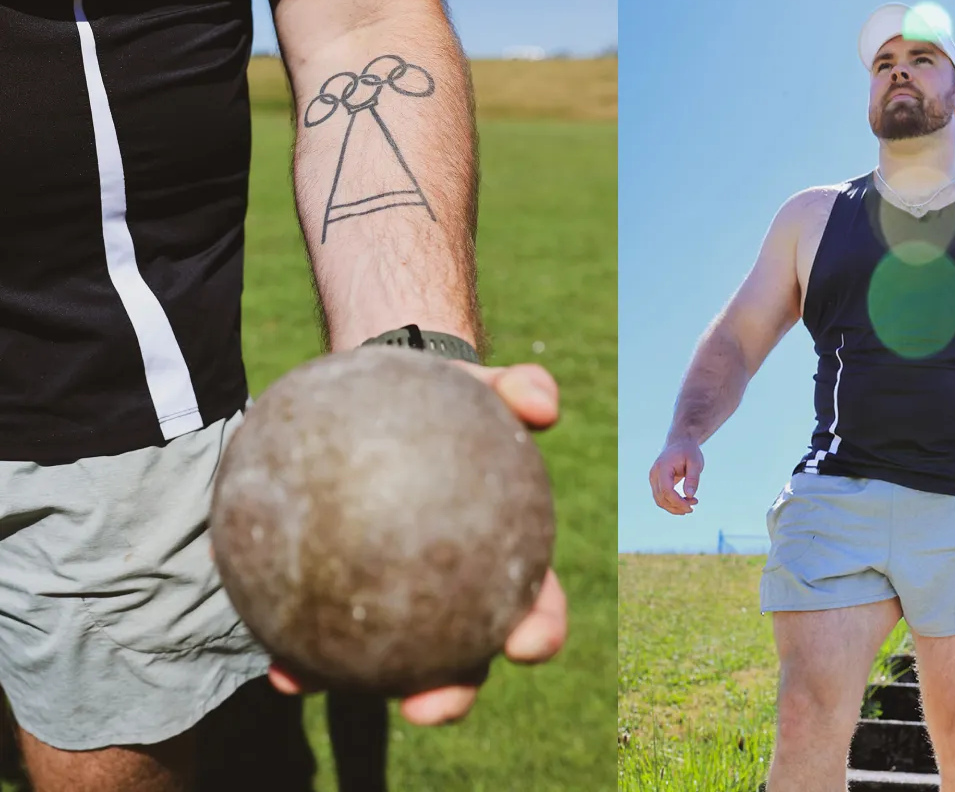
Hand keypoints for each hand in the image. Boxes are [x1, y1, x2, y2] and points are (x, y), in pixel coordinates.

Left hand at [268, 361, 568, 724]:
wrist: (394, 402)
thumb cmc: (454, 403)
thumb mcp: (484, 388)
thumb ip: (521, 388)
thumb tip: (545, 402)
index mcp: (506, 563)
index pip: (535, 605)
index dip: (537, 633)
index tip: (525, 644)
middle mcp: (457, 596)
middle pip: (464, 659)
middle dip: (448, 694)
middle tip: (429, 706)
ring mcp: (400, 605)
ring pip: (385, 660)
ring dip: (349, 685)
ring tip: (306, 684)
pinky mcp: (346, 598)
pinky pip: (322, 627)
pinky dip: (295, 644)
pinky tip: (270, 653)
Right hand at [649, 439, 703, 514]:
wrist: (680, 442)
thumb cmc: (688, 451)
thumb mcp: (695, 462)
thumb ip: (692, 478)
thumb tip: (690, 495)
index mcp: (662, 467)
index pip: (666, 490)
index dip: (678, 502)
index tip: (691, 506)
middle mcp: (654, 474)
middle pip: (661, 498)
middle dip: (677, 506)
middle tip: (694, 505)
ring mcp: (653, 479)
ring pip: (659, 501)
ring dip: (674, 507)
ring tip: (690, 506)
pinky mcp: (656, 482)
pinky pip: (661, 497)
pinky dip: (671, 503)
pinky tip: (684, 502)